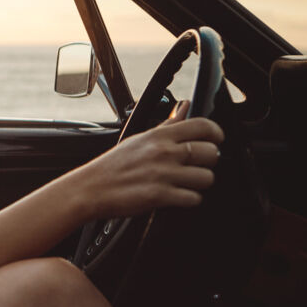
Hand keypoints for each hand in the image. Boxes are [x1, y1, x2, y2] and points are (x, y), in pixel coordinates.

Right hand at [66, 100, 224, 220]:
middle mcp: (164, 153)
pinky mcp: (160, 196)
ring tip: (185, 183)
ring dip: (199, 183)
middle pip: (211, 153)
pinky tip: (177, 196)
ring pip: (207, 178)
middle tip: (196, 166)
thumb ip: (167, 125)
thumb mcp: (140, 138)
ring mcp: (163, 174)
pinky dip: (189, 200)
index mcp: (159, 136)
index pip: (203, 126)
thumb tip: (185, 106)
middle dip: (208, 162)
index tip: (215, 140)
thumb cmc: (113, 165)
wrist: (91, 188)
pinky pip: (194, 198)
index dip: (216, 133)